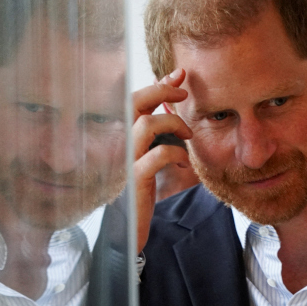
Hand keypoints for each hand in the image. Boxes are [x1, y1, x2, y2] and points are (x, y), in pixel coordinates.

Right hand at [132, 68, 191, 252]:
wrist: (125, 231)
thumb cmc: (139, 191)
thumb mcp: (148, 157)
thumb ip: (158, 132)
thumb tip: (174, 104)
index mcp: (121, 135)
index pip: (135, 98)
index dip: (158, 82)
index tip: (180, 74)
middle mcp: (118, 144)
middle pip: (133, 102)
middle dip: (161, 90)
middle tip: (184, 93)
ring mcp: (124, 161)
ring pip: (146, 125)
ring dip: (173, 123)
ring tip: (188, 134)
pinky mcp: (134, 180)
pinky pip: (157, 156)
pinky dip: (176, 153)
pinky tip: (184, 162)